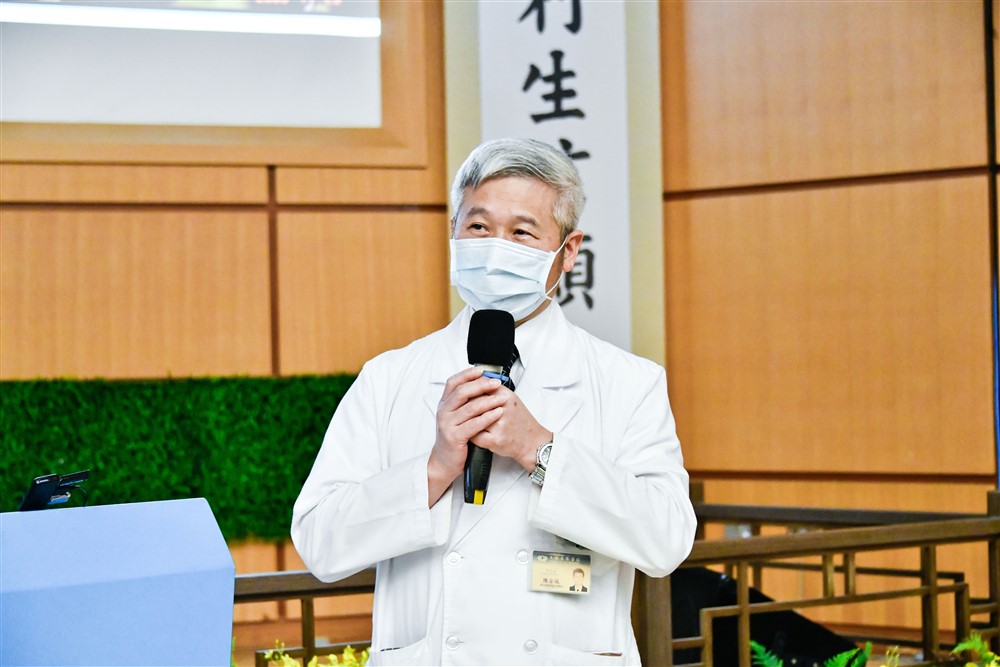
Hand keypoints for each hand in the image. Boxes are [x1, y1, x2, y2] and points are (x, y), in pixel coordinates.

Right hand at [427, 367, 504, 505]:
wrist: (445, 461)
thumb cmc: (455, 437)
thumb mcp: (457, 417)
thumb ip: (465, 403)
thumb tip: (483, 385)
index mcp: (444, 404)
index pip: (453, 382)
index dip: (467, 374)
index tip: (482, 370)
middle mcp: (443, 411)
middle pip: (462, 391)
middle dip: (481, 385)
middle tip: (496, 382)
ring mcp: (447, 424)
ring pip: (470, 407)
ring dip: (488, 400)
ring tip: (501, 397)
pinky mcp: (454, 437)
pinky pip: (474, 424)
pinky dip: (487, 417)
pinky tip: (497, 413)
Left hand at [469, 387, 552, 473]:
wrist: (532, 441)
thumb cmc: (520, 420)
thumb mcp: (510, 398)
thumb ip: (493, 389)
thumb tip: (473, 382)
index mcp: (505, 396)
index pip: (479, 388)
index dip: (468, 391)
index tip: (463, 395)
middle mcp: (503, 409)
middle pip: (473, 403)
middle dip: (464, 406)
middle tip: (460, 409)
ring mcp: (499, 426)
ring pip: (471, 419)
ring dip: (465, 420)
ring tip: (463, 420)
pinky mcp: (495, 441)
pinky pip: (474, 436)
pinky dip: (470, 434)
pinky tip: (470, 433)